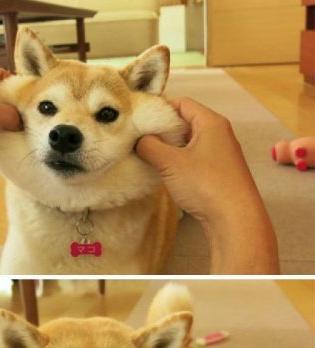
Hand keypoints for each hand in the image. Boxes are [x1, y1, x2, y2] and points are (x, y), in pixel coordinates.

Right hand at [136, 98, 278, 273]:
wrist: (234, 218)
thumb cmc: (206, 184)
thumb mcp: (171, 163)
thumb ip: (150, 146)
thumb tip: (139, 140)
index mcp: (211, 123)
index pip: (182, 103)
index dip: (160, 109)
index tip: (141, 120)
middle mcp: (219, 134)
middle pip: (186, 122)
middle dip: (163, 130)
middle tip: (141, 139)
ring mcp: (220, 154)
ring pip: (189, 142)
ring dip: (170, 148)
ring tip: (150, 157)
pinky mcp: (219, 172)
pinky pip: (195, 158)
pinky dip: (180, 162)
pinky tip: (167, 173)